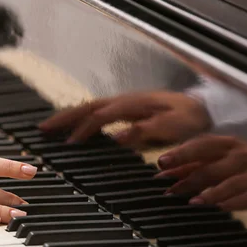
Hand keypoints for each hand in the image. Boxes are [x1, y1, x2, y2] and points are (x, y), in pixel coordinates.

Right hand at [39, 91, 210, 148]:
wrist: (205, 108)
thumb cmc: (191, 119)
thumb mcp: (175, 126)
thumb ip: (146, 130)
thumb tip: (117, 136)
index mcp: (132, 104)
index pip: (99, 117)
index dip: (82, 130)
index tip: (67, 145)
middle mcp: (123, 101)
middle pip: (86, 107)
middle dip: (63, 118)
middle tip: (41, 129)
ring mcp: (123, 103)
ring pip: (88, 107)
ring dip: (68, 116)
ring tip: (49, 127)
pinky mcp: (125, 108)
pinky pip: (96, 111)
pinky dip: (80, 116)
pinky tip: (73, 125)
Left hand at [157, 134, 246, 211]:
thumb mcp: (223, 161)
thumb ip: (196, 165)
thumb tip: (165, 170)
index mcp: (228, 145)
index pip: (201, 146)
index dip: (181, 153)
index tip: (161, 163)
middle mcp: (242, 155)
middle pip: (212, 164)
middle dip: (189, 175)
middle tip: (170, 187)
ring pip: (231, 182)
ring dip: (211, 192)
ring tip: (192, 202)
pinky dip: (235, 202)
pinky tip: (221, 208)